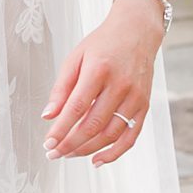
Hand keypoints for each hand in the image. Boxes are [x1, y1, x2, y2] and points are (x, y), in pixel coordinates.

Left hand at [42, 0, 161, 165]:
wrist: (137, 32)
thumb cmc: (102, 44)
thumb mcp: (75, 58)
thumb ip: (61, 88)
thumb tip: (48, 116)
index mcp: (99, 70)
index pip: (76, 108)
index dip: (60, 130)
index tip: (47, 143)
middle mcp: (120, 85)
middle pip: (93, 125)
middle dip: (70, 144)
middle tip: (53, 153)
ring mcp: (135, 97)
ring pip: (110, 134)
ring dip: (87, 149)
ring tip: (68, 154)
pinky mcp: (144, 105)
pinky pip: (131, 136)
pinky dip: (114, 153)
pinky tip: (97, 160)